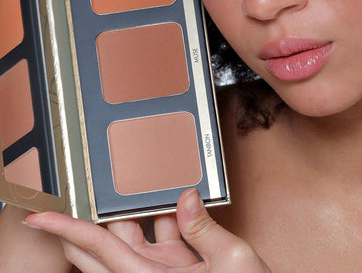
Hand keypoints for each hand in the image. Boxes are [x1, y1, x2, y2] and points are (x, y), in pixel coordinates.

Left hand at [23, 188, 270, 272]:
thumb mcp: (232, 261)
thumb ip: (204, 228)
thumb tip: (186, 197)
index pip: (99, 248)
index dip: (67, 230)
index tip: (40, 216)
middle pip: (101, 247)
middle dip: (87, 220)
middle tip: (79, 190)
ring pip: (127, 240)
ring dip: (126, 215)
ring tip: (124, 185)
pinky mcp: (175, 268)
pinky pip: (157, 238)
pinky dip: (160, 219)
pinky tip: (170, 200)